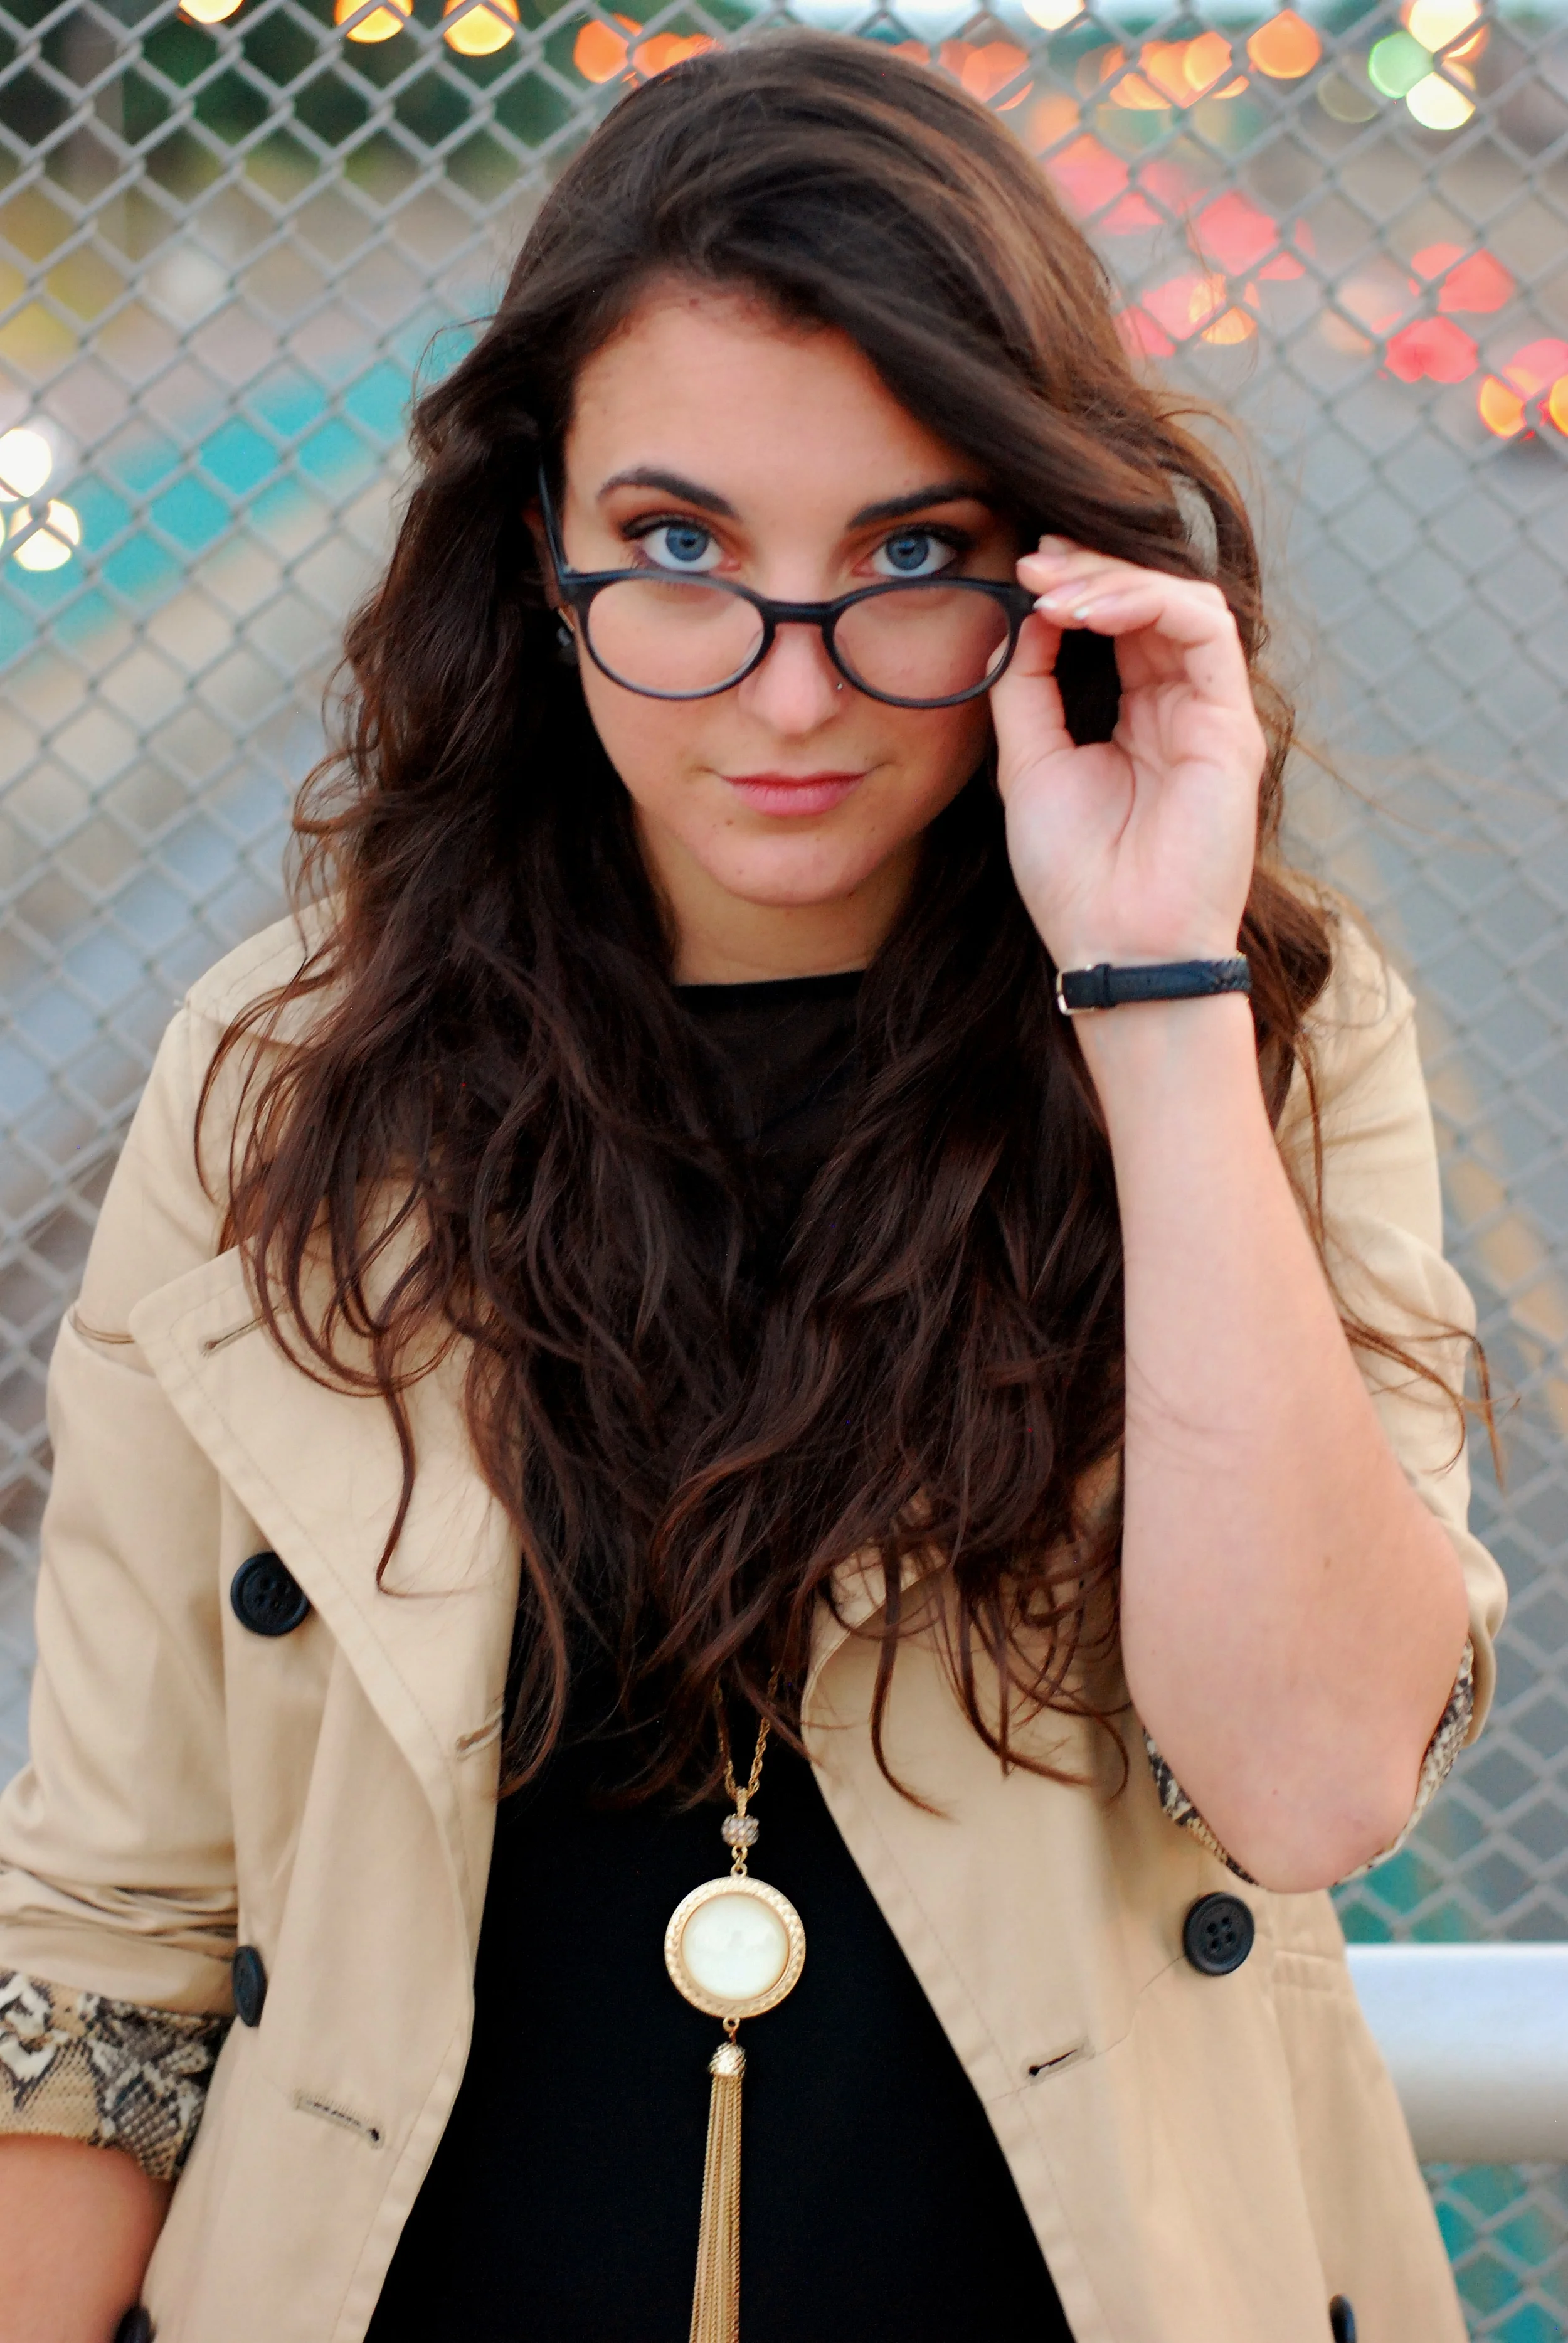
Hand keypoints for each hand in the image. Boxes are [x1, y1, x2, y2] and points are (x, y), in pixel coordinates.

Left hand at [989, 538, 1266, 973]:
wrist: (1115, 945)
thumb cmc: (1072, 874)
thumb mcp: (1027, 761)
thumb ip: (1026, 686)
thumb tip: (1023, 613)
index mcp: (1136, 716)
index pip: (1118, 622)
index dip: (1075, 584)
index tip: (1022, 572)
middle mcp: (1180, 706)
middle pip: (1151, 600)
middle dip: (1090, 568)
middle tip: (1033, 563)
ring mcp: (1211, 713)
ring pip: (1183, 602)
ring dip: (1116, 580)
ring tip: (1055, 592)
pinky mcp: (1233, 725)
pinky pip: (1206, 632)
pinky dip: (1148, 604)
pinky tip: (1091, 612)